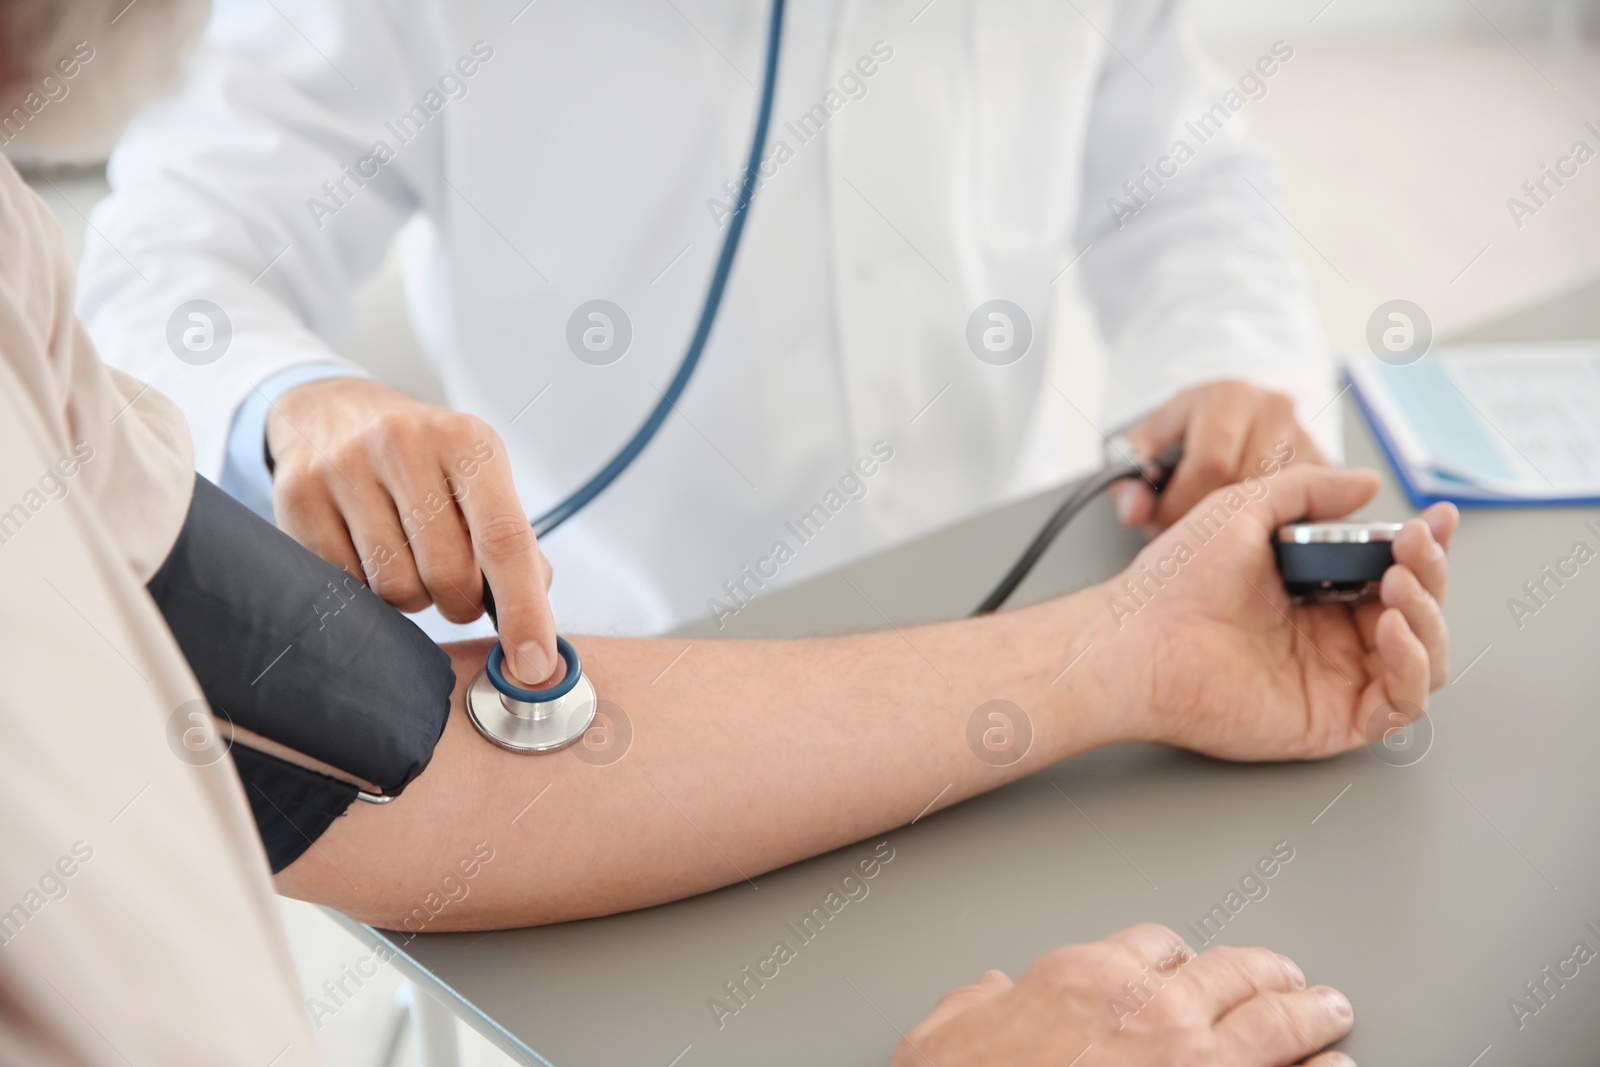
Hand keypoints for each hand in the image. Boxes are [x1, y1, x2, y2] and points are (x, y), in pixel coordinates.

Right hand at [266, 377, 558, 683]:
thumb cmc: (424, 461)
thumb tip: (533, 630)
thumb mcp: (480, 480)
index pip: (505, 540)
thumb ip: (514, 547)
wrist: (334, 412)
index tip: (533, 667)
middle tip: (454, 588)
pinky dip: (366, 590)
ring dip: (412, 598)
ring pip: (395, 588)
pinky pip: (344, 584)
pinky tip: (367, 555)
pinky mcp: (298, 495)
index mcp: (466, 442)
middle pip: (448, 575)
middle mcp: (404, 444)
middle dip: (460, 603)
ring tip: (407, 561)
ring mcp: (344, 467)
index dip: (524, 611)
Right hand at [894, 923, 1354, 1066]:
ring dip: (1311, 1015)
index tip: (1189, 966)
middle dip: (1266, 973)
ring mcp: (1196, 1063)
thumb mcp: (940, 1039)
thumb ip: (971, 1006)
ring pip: (1274, 1021)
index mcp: (1082, 980)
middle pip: (1229, 972)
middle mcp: (1149, 1010)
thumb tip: (985, 995)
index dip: (1177, 957)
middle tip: (1292, 977)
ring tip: (1333, 1014)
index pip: (1151, 947)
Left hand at [1103, 462, 1455, 761]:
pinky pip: (1402, 704)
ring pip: (1424, 657)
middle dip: (1430, 574)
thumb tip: (1366, 483)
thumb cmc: (1175, 581)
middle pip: (1418, 613)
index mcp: (1315, 592)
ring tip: (1398, 584)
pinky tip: (1391, 630)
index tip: (1436, 519)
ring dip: (1428, 617)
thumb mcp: (1243, 508)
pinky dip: (1413, 665)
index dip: (1422, 547)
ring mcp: (1335, 680)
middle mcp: (1331, 638)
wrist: (1139, 638)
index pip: (1393, 572)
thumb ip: (1307, 490)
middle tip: (1413, 549)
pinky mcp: (1332, 720)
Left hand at [1109, 381, 1324, 530]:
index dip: (1182, 501)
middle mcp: (1274, 409)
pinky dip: (1270, 524)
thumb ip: (1126, 479)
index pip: (1211, 463)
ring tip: (1211, 522)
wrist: (1226, 413)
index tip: (1161, 518)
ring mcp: (1305, 436)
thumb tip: (1134, 512)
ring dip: (1240, 525)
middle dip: (1209, 518)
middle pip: (1246, 485)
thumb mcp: (1143, 445)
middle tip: (1184, 527)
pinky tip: (1245, 523)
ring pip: (1277, 503)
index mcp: (1228, 397)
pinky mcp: (1324, 465)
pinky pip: (1302, 508)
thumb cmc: (1182, 432)